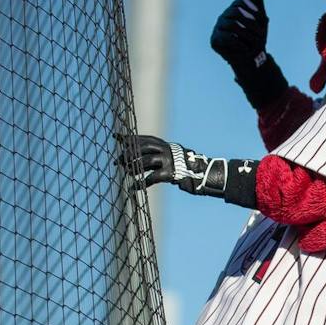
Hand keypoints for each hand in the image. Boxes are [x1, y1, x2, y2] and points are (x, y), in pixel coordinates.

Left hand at [126, 134, 258, 208]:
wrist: (208, 176)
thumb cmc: (188, 172)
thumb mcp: (170, 162)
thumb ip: (155, 161)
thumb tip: (136, 165)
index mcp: (167, 145)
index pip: (145, 139)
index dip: (130, 138)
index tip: (116, 137)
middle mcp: (168, 150)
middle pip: (143, 146)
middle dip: (129, 152)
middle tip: (118, 160)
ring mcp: (170, 160)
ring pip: (146, 159)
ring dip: (134, 166)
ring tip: (125, 172)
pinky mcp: (173, 173)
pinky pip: (153, 177)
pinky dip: (141, 183)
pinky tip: (133, 188)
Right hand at [211, 0, 287, 109]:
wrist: (252, 58)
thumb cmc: (256, 37)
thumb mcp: (261, 19)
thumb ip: (257, 3)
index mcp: (234, 9)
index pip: (240, 3)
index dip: (253, 11)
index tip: (263, 21)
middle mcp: (224, 16)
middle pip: (236, 13)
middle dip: (251, 24)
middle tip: (261, 35)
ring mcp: (218, 28)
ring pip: (232, 24)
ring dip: (247, 34)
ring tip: (254, 42)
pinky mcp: (214, 40)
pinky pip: (226, 37)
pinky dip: (239, 43)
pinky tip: (245, 48)